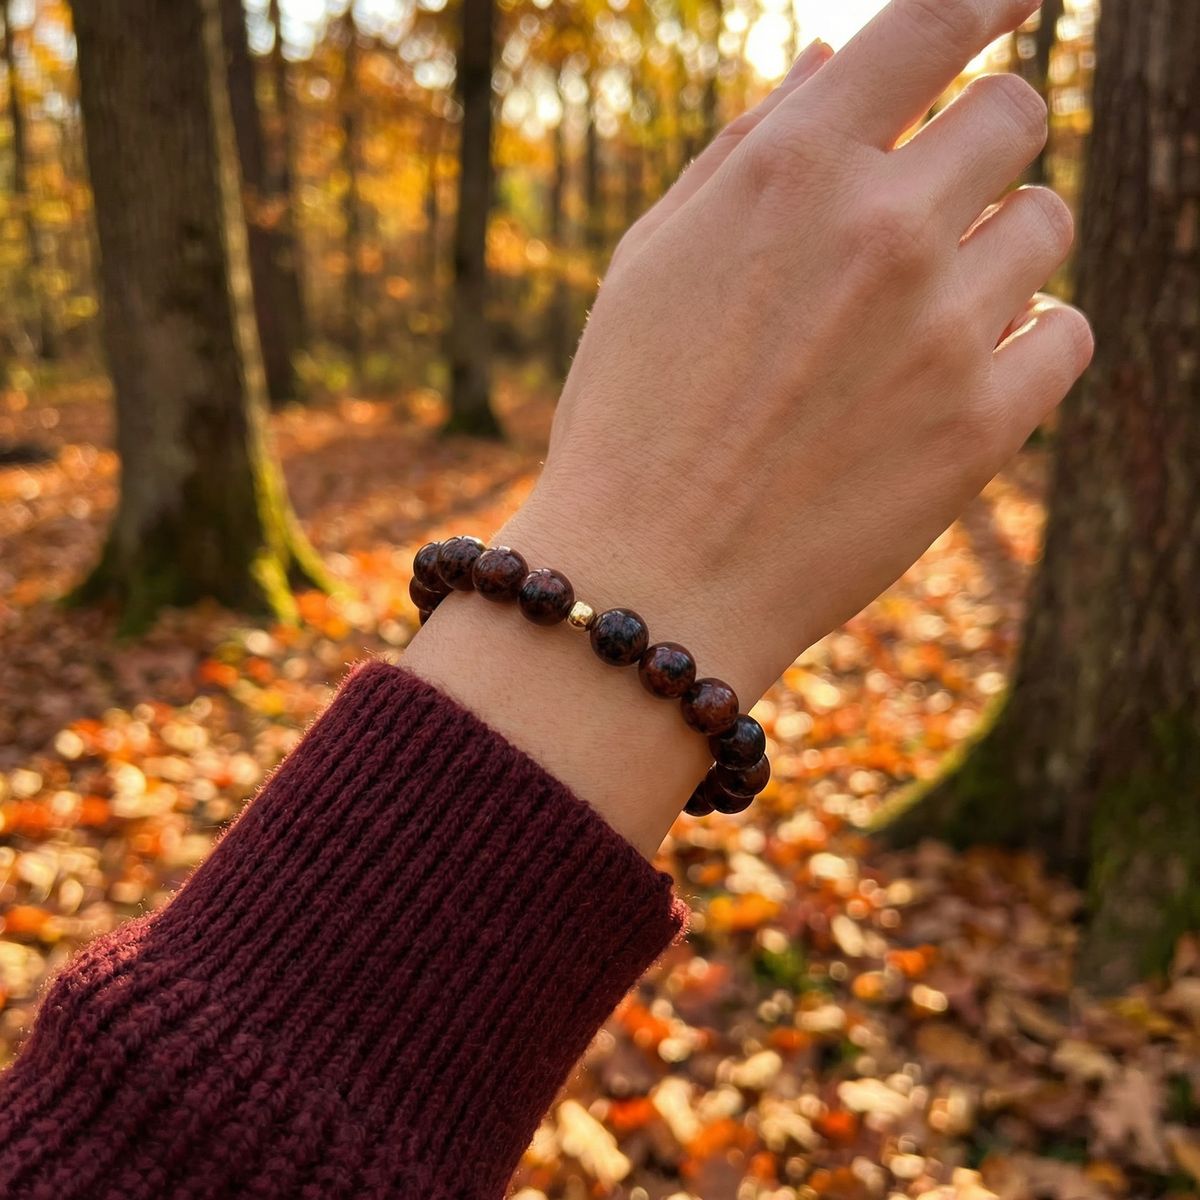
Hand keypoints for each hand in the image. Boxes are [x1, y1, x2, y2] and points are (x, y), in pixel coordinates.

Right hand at [407, 0, 1092, 855]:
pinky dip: (1030, 341)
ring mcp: (942, 326)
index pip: (935, 18)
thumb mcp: (653, 264)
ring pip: (1049, 224)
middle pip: (1019, 112)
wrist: (650, 580)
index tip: (1005, 2)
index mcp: (791, 167)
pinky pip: (1068, 334)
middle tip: (937, 204)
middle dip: (982, 145)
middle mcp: (881, 226)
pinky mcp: (982, 425)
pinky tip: (964, 373)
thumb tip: (836, 57)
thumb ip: (746, 148)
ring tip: (927, 314)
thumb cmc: (631, 418)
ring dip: (1002, 248)